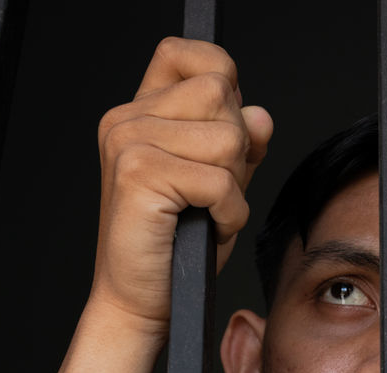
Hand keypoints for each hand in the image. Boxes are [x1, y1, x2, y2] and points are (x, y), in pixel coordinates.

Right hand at [90, 37, 272, 333]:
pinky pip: (221, 181)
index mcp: (139, 113)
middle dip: (236, 150)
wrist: (141, 302)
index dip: (224, 83)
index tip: (224, 131)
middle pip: (221, 95)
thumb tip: (259, 115)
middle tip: (210, 194)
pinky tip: (207, 229)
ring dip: (234, 186)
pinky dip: (229, 213)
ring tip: (206, 213)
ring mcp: (129, 143)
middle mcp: (126, 120)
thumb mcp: (218, 184)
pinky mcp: (139, 174)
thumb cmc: (178, 247)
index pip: (190, 55)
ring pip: (228, 138)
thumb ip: (238, 143)